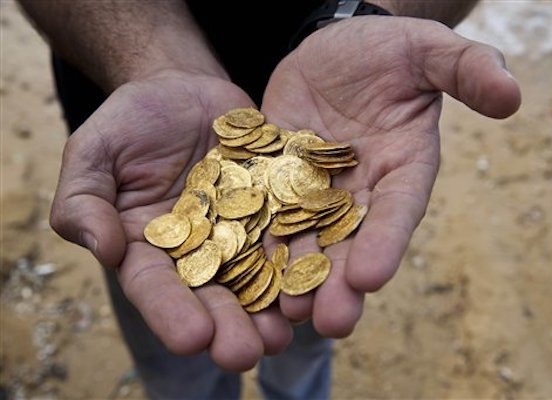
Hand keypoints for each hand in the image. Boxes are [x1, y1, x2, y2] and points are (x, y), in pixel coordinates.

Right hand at [49, 70, 292, 369]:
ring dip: (272, 307)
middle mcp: (201, 249)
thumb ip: (84, 201)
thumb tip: (103, 249)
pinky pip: (293, 230)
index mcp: (151, 246)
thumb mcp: (93, 152)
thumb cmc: (130, 122)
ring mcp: (243, 229)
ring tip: (285, 333)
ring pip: (258, 275)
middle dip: (229, 324)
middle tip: (245, 352)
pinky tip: (320, 280)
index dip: (172, 313)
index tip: (192, 338)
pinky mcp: (277, 204)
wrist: (181, 89)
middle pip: (213, 293)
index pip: (157, 287)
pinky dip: (305, 256)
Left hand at [261, 17, 520, 335]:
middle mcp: (360, 188)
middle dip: (341, 281)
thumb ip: (466, 70)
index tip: (371, 277)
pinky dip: (256, 237)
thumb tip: (511, 96)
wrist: (336, 47)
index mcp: (402, 167)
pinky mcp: (277, 175)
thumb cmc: (389, 50)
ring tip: (286, 311)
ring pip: (306, 236)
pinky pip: (264, 208)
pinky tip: (242, 268)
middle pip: (351, 240)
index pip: (398, 209)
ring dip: (296, 274)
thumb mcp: (427, 51)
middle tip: (330, 321)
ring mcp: (315, 186)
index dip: (386, 242)